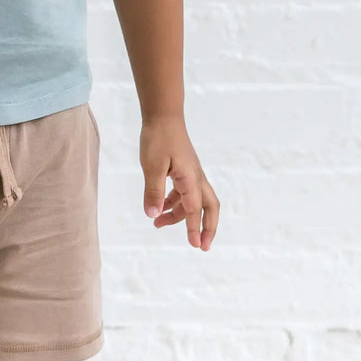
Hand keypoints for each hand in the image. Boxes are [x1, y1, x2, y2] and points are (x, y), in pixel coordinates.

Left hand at [139, 114, 218, 249]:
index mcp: (190, 178)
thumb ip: (153, 191)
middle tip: (201, 246)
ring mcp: (191, 173)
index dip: (194, 228)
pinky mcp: (183, 169)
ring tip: (157, 224)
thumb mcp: (152, 165)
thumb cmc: (159, 138)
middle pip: (209, 208)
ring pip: (193, 201)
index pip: (194, 209)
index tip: (196, 246)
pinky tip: (158, 206)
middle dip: (207, 228)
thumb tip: (151, 215)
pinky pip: (183, 192)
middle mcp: (195, 177)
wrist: (163, 115)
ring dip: (179, 215)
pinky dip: (174, 202)